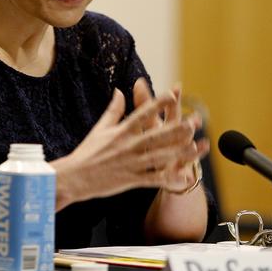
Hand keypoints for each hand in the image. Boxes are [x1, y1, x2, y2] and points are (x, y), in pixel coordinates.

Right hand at [57, 79, 207, 204]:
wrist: (74, 177)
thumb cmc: (87, 152)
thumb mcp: (100, 128)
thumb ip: (113, 110)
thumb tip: (119, 90)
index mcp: (121, 131)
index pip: (142, 114)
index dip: (158, 104)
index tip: (172, 95)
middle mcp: (127, 145)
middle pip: (156, 135)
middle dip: (177, 129)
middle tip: (195, 122)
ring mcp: (130, 163)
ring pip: (160, 156)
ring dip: (180, 152)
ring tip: (198, 147)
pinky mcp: (130, 179)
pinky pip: (153, 178)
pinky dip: (169, 178)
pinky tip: (184, 176)